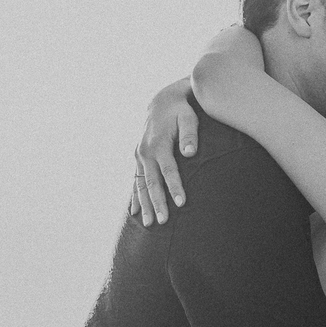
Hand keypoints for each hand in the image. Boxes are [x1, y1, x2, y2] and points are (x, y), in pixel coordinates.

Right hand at [131, 77, 197, 225]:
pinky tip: (135, 212)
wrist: (162, 102)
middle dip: (157, 203)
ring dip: (144, 205)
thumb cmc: (181, 110)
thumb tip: (190, 152)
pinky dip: (135, 196)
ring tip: (149, 224)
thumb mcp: (189, 117)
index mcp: (158, 144)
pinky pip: (135, 181)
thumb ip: (190, 134)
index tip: (182, 203)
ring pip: (141, 185)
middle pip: (152, 183)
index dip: (175, 187)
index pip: (168, 171)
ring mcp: (139, 156)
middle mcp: (145, 152)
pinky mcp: (139, 158)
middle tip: (163, 222)